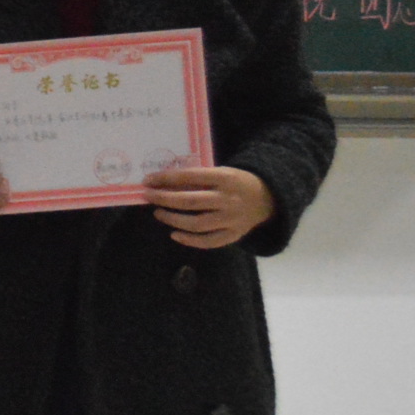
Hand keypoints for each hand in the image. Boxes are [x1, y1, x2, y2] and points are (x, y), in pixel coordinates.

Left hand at [144, 164, 274, 249]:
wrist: (266, 198)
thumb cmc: (235, 182)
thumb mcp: (220, 172)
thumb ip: (198, 178)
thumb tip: (163, 182)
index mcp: (224, 178)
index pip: (190, 177)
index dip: (167, 179)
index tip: (148, 180)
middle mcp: (228, 199)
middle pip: (190, 202)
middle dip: (165, 199)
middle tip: (148, 196)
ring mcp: (231, 219)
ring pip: (197, 224)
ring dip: (173, 219)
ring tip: (158, 213)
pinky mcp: (234, 235)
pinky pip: (209, 241)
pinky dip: (190, 240)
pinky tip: (174, 234)